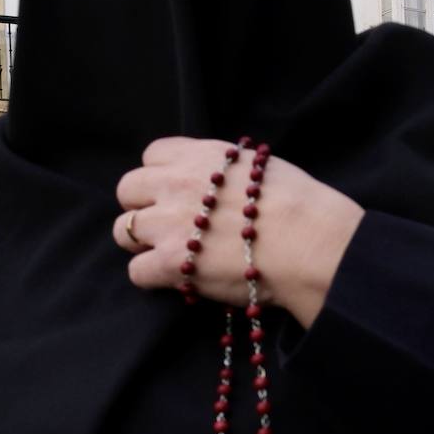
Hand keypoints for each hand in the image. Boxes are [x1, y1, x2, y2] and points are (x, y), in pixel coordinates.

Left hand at [113, 137, 363, 328]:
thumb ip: (224, 169)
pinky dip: (152, 277)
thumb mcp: (258, 165)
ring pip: (122, 231)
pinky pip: (136, 271)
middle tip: (168, 226)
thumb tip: (215, 180)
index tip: (177, 193)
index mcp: (200, 156)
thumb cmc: (299, 206)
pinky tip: (177, 278)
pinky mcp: (171, 263)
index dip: (161, 176)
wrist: (310, 242)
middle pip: (127, 189)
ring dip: (142, 243)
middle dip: (143, 207)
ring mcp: (169, 224)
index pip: (152, 154)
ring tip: (171, 254)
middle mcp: (177, 184)